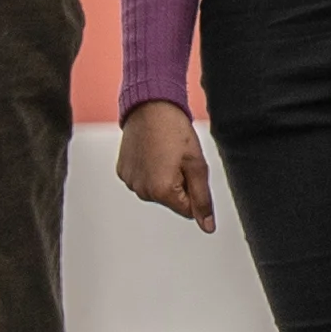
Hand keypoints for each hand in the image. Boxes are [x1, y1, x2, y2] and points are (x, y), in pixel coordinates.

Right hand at [114, 102, 211, 224]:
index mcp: (161, 191)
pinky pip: (143, 180)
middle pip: (172, 201)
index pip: (188, 210)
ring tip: (165, 152)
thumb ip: (203, 199)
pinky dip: (150, 170)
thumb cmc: (174, 130)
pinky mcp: (123, 172)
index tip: (189, 168)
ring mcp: (130, 181)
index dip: (194, 189)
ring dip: (165, 177)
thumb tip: (207, 226)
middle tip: (178, 158)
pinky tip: (152, 151)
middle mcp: (142, 191)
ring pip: (157, 191)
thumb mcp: (196, 164)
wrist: (150, 105)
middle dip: (180, 184)